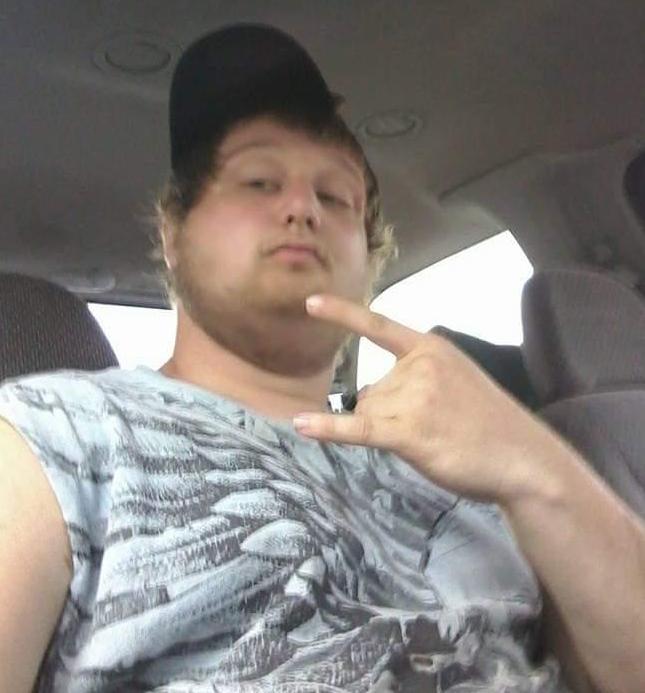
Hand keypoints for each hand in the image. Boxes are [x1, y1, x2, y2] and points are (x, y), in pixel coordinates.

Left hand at [293, 294, 566, 504]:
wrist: (525, 459)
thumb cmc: (490, 423)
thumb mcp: (456, 381)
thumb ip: (414, 380)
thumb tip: (370, 402)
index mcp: (431, 348)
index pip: (378, 327)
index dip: (342, 314)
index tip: (310, 302)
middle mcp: (419, 366)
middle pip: (370, 392)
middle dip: (389, 415)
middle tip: (435, 429)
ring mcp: (414, 398)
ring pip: (368, 414)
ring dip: (390, 433)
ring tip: (435, 441)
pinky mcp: (409, 432)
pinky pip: (360, 428)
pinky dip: (329, 429)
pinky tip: (302, 425)